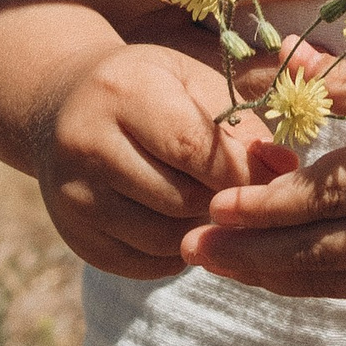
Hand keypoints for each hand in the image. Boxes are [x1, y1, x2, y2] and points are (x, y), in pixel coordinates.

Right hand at [31, 40, 264, 280]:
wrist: (61, 105)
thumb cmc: (144, 86)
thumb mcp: (189, 81)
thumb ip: (238, 122)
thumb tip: (285, 168)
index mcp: (122, 93)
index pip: (192, 148)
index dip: (240, 170)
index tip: (273, 176)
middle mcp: (87, 146)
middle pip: (181, 199)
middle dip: (222, 200)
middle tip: (241, 191)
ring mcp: (74, 196)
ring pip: (164, 238)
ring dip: (200, 228)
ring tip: (209, 202)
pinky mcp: (74, 236)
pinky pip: (143, 264)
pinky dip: (174, 252)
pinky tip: (178, 221)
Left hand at [177, 56, 345, 297]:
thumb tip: (276, 64)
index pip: (319, 194)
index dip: (263, 204)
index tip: (213, 203)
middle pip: (314, 248)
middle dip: (249, 251)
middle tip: (192, 246)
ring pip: (334, 276)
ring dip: (274, 274)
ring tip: (224, 266)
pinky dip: (317, 278)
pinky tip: (284, 271)